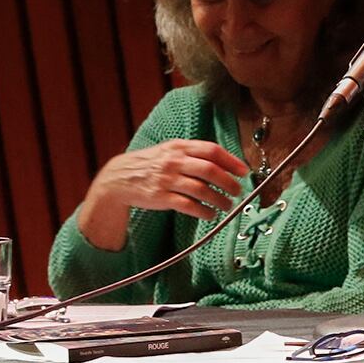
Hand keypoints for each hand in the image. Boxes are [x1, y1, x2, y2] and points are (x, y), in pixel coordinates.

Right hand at [76, 139, 251, 250]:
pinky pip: (188, 205)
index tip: (245, 172)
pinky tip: (210, 215)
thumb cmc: (152, 164)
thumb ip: (194, 153)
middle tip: (238, 192)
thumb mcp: (170, 150)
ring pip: (201, 190)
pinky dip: (203, 211)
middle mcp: (173, 161)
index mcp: (179, 147)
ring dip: (219, 200)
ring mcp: (166, 179)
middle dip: (229, 183)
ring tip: (227, 206)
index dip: (232, 162)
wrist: (118, 177)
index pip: (211, 150)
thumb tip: (228, 163)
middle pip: (210, 170)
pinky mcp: (160, 197)